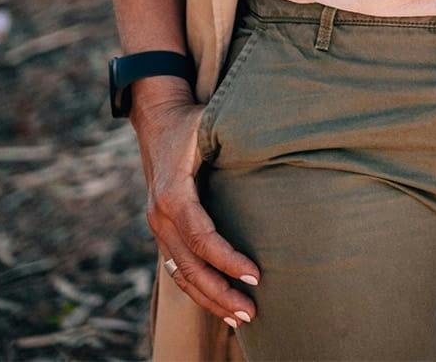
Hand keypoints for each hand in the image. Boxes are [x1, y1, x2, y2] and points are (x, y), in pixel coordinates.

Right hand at [131, 85, 261, 330]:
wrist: (157, 116)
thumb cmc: (192, 120)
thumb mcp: (210, 121)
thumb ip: (235, 135)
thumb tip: (279, 140)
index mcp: (173, 192)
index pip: (201, 237)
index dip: (227, 259)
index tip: (256, 275)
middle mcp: (160, 215)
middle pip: (189, 266)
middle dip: (220, 292)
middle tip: (251, 312)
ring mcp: (158, 225)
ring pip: (181, 274)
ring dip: (209, 299)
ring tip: (239, 318)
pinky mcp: (163, 230)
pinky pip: (178, 268)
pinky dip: (197, 289)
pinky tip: (218, 304)